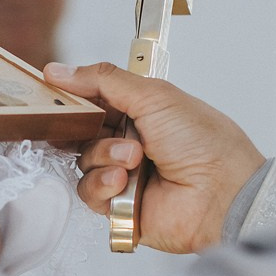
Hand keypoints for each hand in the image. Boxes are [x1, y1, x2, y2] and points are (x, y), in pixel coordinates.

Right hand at [45, 62, 264, 254]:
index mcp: (142, 111)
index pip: (95, 99)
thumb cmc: (203, 142)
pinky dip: (102, 184)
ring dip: (103, 156)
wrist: (222, 194)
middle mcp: (130, 142)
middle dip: (83, 126)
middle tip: (89, 124)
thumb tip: (59, 70)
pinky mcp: (118, 205)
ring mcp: (124, 174)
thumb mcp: (154, 96)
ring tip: (134, 159)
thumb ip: (103, 80)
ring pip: (83, 160)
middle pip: (82, 130)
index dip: (74, 95)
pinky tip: (123, 182)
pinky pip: (88, 192)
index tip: (53, 89)